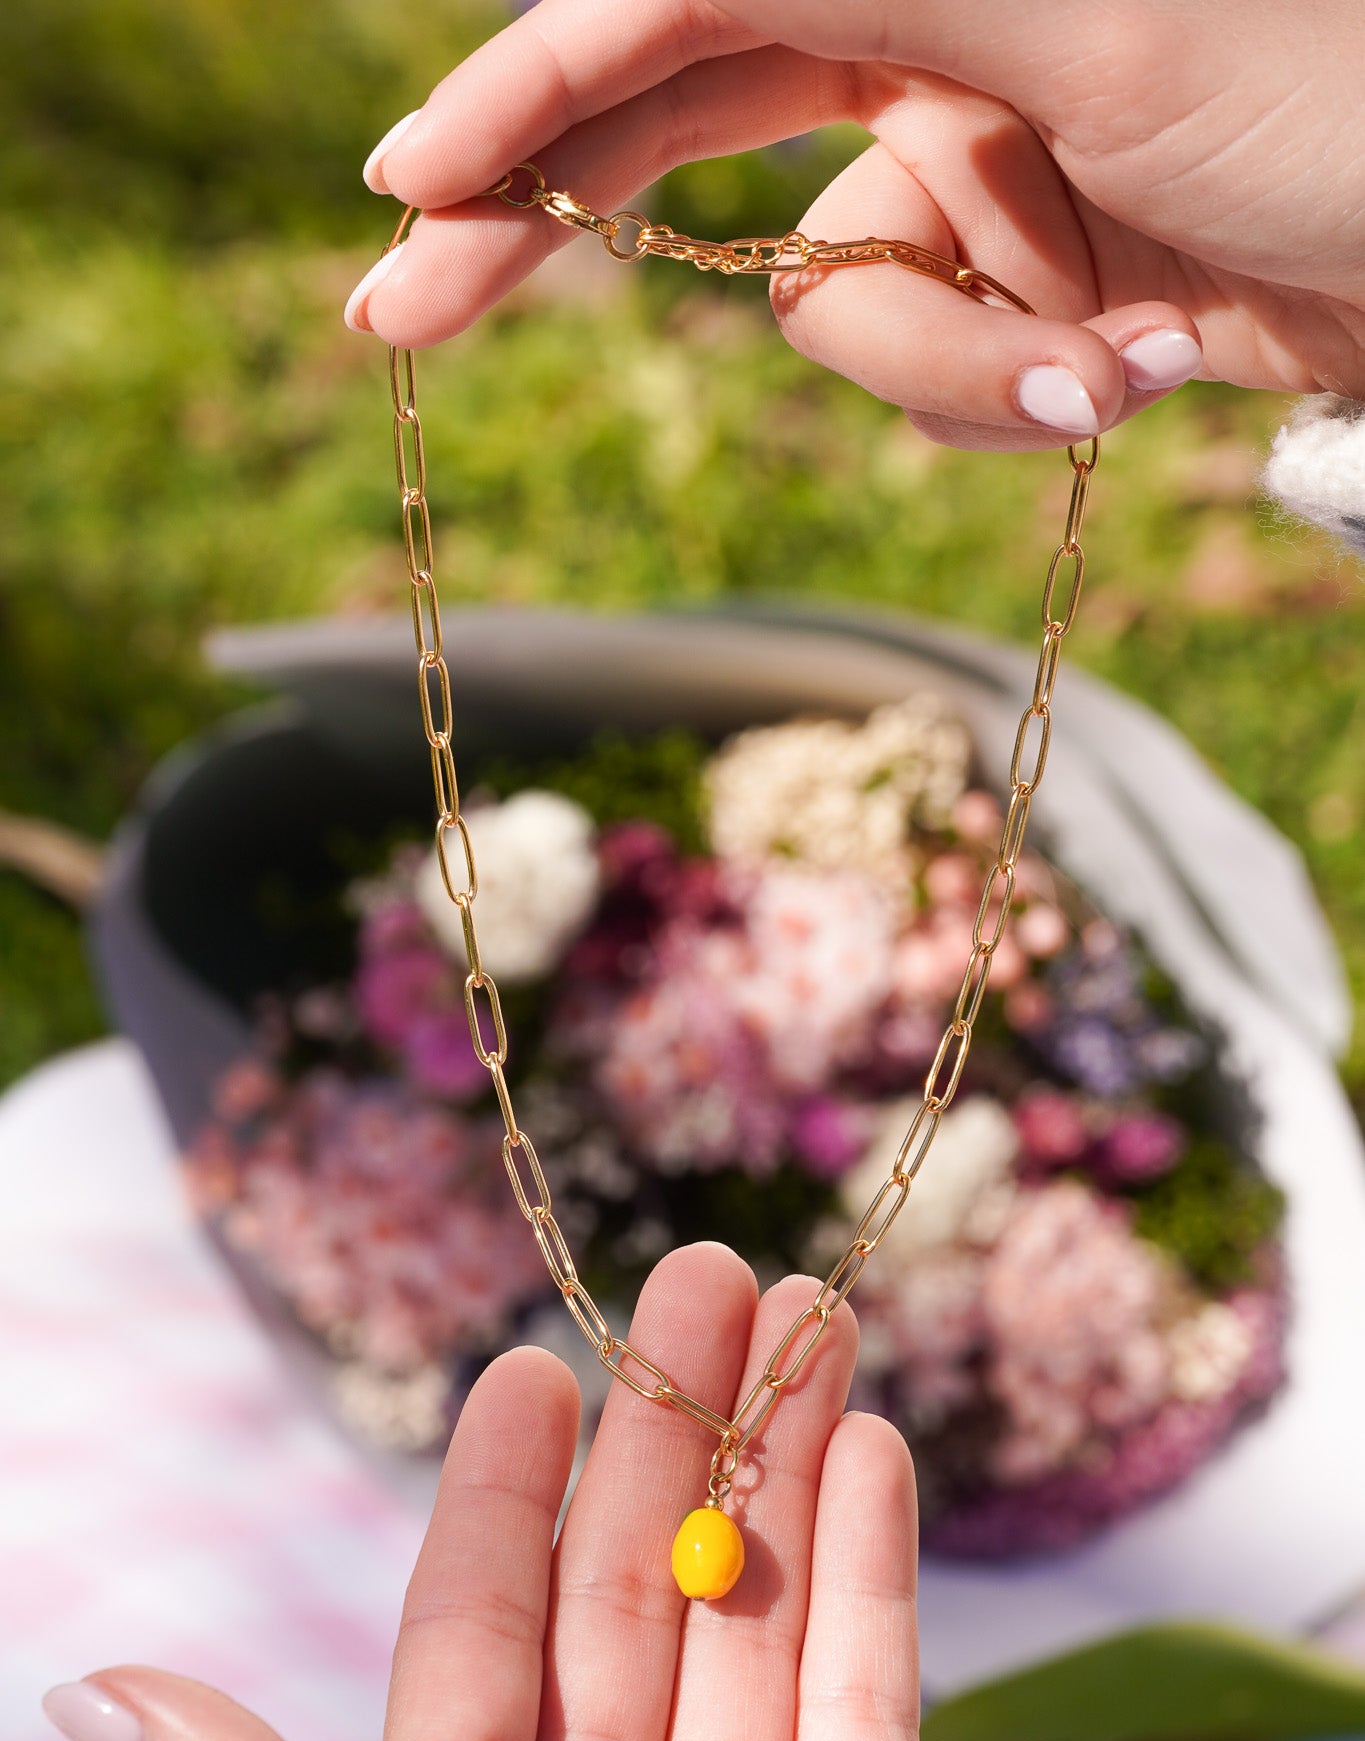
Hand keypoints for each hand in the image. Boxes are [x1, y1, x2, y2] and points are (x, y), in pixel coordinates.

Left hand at [85, 1243, 995, 1740]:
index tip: (529, 1361)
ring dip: (779, 1457)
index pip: (479, 1626)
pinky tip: (869, 1438)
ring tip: (808, 1311)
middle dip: (672, 1427)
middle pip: (632, 1586)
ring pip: (756, 1607)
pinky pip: (863, 1681)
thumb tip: (92, 1697)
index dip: (501, 1488)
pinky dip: (871, 1560)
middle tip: (711, 1274)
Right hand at [346, 0, 1364, 447]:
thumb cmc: (1338, 97)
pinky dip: (1009, 401)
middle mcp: (932, 47)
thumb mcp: (1086, 9)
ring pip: (834, 315)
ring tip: (1105, 358)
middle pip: (681, 133)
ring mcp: (976, 179)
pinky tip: (1130, 371)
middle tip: (403, 317)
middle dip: (561, 229)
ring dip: (952, 367)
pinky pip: (932, 381)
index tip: (406, 191)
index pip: (676, 13)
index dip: (526, 96)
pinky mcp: (1023, 295)